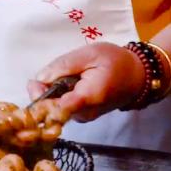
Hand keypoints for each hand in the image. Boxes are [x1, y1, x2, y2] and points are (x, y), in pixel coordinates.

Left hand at [26, 42, 145, 122]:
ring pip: (55, 106)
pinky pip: (63, 106)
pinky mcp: (82, 115)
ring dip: (53, 90)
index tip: (33, 82)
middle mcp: (83, 114)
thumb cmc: (115, 61)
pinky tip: (70, 82)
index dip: (39, 97)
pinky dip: (61, 94)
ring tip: (68, 74)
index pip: (55, 109)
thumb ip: (64, 66)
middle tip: (53, 71)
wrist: (137, 75)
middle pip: (51, 107)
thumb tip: (40, 78)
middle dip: (45, 89)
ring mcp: (83, 117)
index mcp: (86, 98)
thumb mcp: (90, 54)